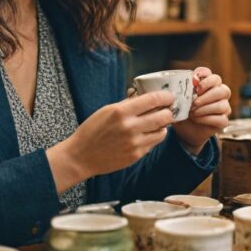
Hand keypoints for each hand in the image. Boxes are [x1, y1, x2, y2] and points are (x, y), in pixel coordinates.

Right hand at [47, 91, 174, 190]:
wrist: (81, 156)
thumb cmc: (93, 130)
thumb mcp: (107, 110)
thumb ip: (127, 103)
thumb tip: (142, 94)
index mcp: (121, 111)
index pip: (153, 99)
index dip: (165, 96)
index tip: (169, 96)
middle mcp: (130, 127)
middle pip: (163, 116)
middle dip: (169, 111)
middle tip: (168, 109)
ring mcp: (134, 143)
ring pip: (162, 131)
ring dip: (163, 125)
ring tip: (158, 122)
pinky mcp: (136, 155)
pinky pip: (154, 143)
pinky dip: (155, 136)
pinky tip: (149, 133)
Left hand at [172, 67, 231, 153]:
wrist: (185, 128)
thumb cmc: (184, 109)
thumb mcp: (180, 98)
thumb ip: (184, 89)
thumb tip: (186, 82)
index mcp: (211, 85)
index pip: (215, 78)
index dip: (206, 79)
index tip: (194, 83)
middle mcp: (220, 94)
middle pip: (222, 90)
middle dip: (206, 96)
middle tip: (193, 102)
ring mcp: (224, 108)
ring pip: (222, 105)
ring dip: (205, 109)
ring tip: (192, 112)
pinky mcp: (223, 121)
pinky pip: (220, 119)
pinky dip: (207, 119)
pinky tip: (196, 119)